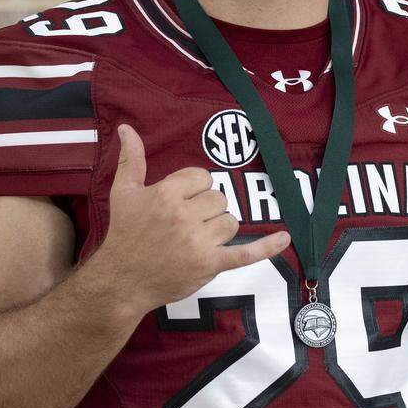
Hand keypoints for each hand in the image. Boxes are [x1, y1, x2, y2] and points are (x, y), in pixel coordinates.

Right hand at [92, 123, 290, 313]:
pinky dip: (267, 247)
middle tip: (185, 223)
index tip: (180, 202)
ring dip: (219, 228)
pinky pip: (245, 253)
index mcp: (166, 194)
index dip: (194, 189)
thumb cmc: (124, 234)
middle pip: (219, 199)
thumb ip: (131, 159)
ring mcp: (198, 242)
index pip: (202, 178)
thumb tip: (126, 128)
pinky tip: (285, 238)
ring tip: (196, 238)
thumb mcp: (123, 192)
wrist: (122, 280)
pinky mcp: (209, 265)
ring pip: (231, 222)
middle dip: (206, 209)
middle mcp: (184, 216)